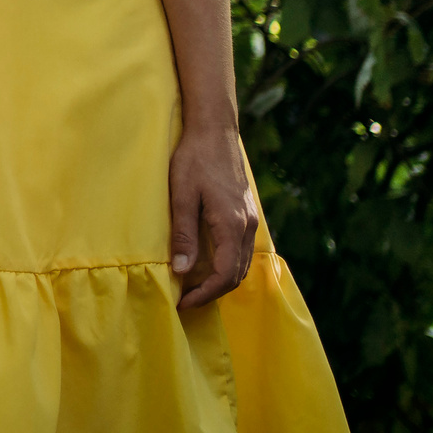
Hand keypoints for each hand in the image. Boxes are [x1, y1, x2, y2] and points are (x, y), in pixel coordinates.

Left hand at [167, 125, 256, 310]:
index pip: (225, 275)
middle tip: (186, 300)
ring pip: (241, 264)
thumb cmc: (194, 159)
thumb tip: (182, 271)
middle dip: (212, 292)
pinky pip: (241, 250)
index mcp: (232, 225)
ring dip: (221, 280)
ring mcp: (250, 220)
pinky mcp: (247, 213)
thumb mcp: (182, 195)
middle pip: (236, 275)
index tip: (183, 302)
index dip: (204, 294)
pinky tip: (207, 263)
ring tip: (194, 287)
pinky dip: (227, 265)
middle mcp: (247, 227)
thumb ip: (184, 234)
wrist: (215, 130)